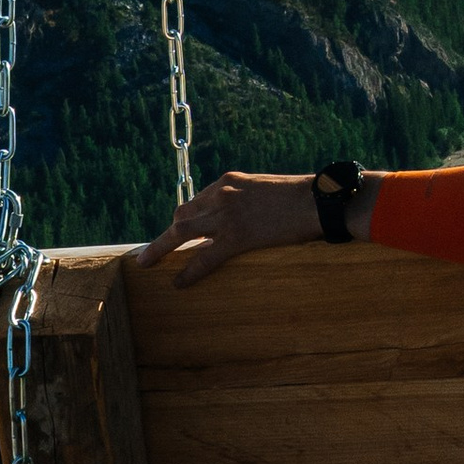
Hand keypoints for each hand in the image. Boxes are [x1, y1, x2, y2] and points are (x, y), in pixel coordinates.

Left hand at [138, 169, 369, 286]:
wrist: (318, 199)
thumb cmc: (300, 195)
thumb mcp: (265, 189)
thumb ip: (246, 199)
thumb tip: (241, 217)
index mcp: (230, 180)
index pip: (197, 200)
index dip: (185, 218)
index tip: (177, 231)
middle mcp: (222, 194)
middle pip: (183, 214)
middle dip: (167, 234)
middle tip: (151, 251)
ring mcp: (227, 215)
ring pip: (182, 232)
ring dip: (161, 248)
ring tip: (146, 263)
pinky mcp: (237, 237)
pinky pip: (204, 257)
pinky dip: (188, 271)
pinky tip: (178, 282)